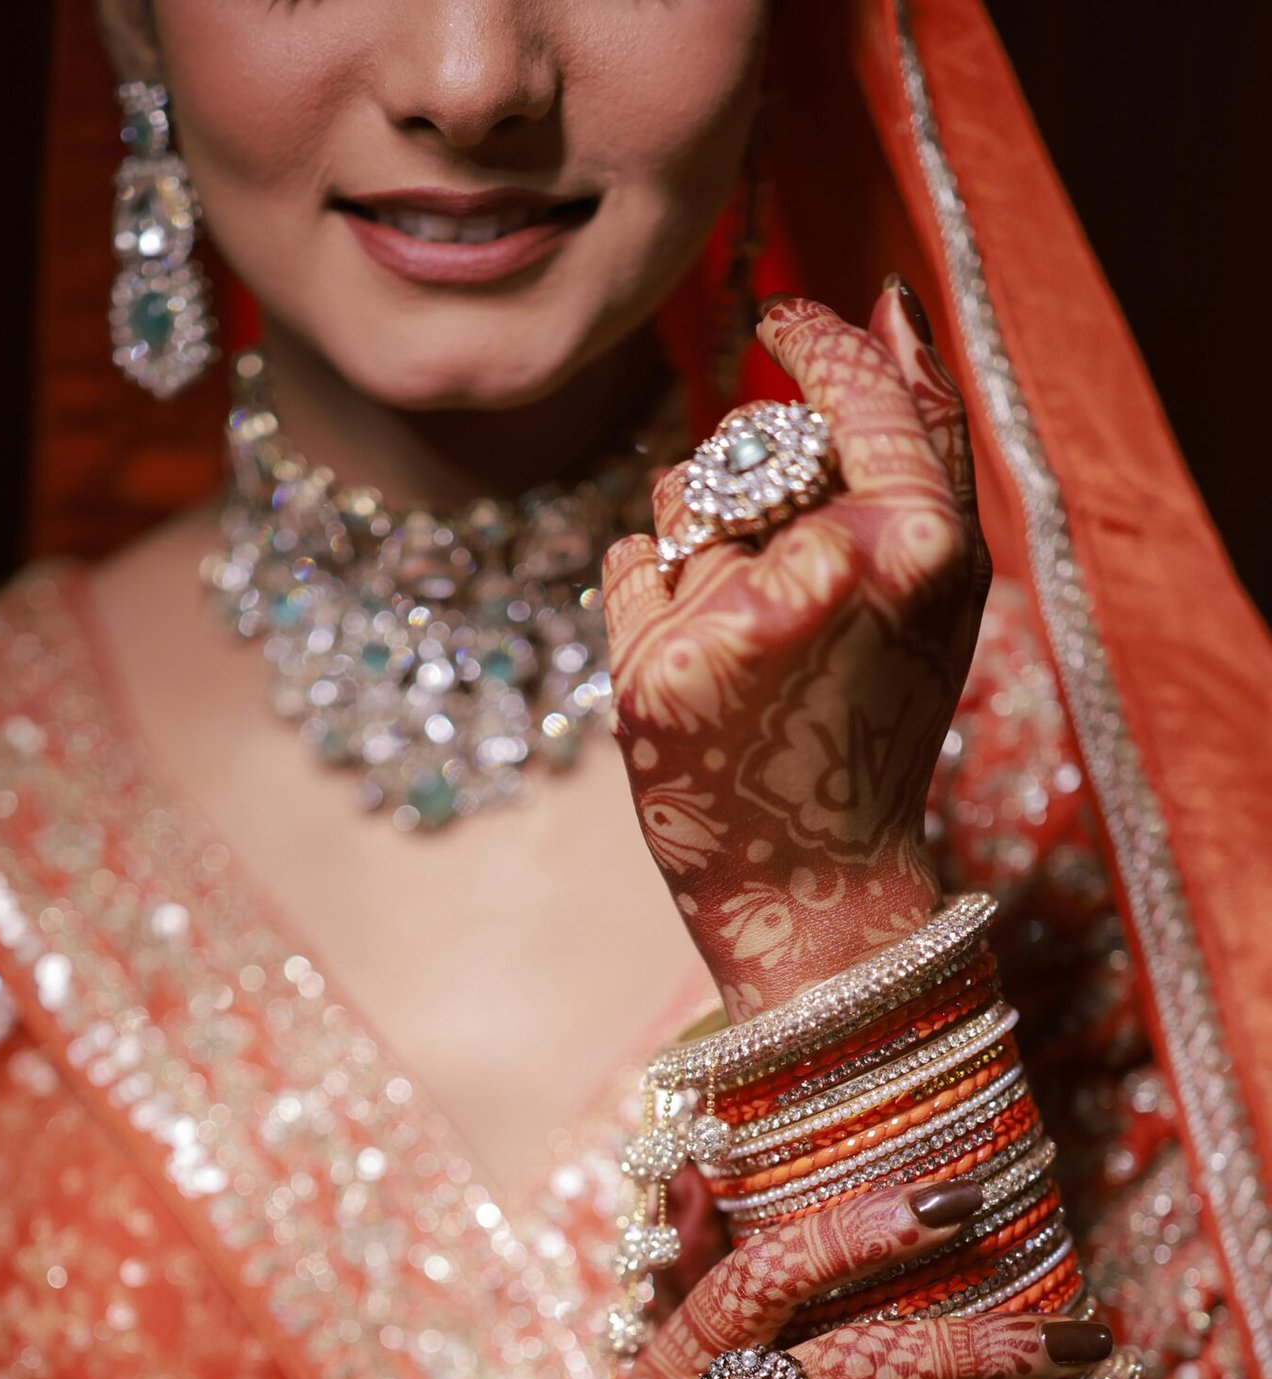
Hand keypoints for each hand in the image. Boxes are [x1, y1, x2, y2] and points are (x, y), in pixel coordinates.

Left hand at [602, 284, 988, 1015]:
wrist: (818, 883)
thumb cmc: (879, 720)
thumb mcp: (941, 589)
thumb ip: (922, 446)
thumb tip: (888, 303)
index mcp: (919, 542)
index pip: (852, 387)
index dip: (815, 340)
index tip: (782, 312)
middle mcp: (826, 568)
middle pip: (759, 445)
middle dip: (761, 486)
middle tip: (793, 586)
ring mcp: (733, 618)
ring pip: (683, 490)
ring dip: (701, 534)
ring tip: (748, 629)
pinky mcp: (653, 667)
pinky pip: (630, 555)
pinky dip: (651, 592)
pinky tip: (696, 661)